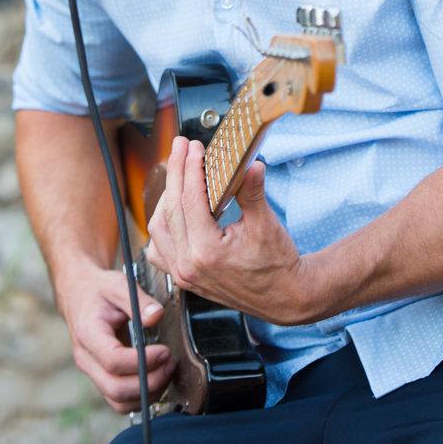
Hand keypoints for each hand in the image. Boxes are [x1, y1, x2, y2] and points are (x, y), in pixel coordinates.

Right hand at [56, 264, 174, 412]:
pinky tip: (157, 377)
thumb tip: (157, 316)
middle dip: (149, 382)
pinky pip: (120, 400)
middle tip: (170, 362)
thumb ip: (139, 300)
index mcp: (88, 333)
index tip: (164, 351)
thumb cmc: (99, 290)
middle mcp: (86, 359)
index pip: (113, 360)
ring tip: (166, 371)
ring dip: (147, 393)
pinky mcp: (101, 379)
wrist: (78, 295)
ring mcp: (92, 372)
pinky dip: (141, 396)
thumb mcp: (118, 284)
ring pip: (118, 402)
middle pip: (115, 388)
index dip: (142, 361)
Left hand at [145, 136, 316, 324]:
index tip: (194, 147)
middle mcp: (189, 265)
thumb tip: (249, 163)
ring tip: (177, 172)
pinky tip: (172, 210)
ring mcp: (184, 275)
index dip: (190, 168)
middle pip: (171, 208)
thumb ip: (252, 191)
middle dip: (175, 171)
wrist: (284, 297)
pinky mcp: (184, 279)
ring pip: (158, 228)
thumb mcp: (266, 224)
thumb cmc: (277, 264)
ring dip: (165, 197)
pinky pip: (159, 250)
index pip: (190, 199)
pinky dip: (162, 227)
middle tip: (181, 146)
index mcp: (208, 252)